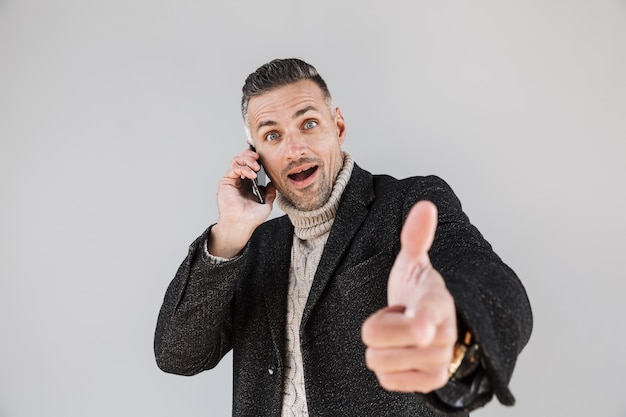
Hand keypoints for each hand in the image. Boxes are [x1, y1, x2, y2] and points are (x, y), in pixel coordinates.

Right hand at [208, 147, 275, 257]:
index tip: (265, 160)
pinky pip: (234, 169)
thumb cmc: (251, 218)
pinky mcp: (226, 182)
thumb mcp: (266, 204)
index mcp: (248, 184)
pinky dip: (244, 168)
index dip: (256, 160)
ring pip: (237, 161)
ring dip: (247, 160)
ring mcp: (232, 181)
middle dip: (251, 156)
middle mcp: (239, 181)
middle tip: (259, 159)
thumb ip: (270, 194)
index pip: (250, 165)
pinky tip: (252, 174)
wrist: (242, 225)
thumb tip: (272, 184)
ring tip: (256, 166)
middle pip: (242, 159)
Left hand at [361, 201, 456, 392]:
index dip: (420, 322)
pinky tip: (403, 353)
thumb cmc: (418, 291)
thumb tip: (425, 205)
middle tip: (397, 317)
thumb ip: (416, 236)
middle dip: (377, 327)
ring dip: (383, 348)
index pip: (428, 316)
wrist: (434, 325)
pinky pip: (387, 381)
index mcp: (437, 303)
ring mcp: (439, 362)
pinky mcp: (431, 382)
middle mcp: (442, 336)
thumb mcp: (412, 263)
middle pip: (377, 339)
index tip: (420, 328)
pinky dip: (389, 368)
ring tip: (400, 335)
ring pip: (378, 362)